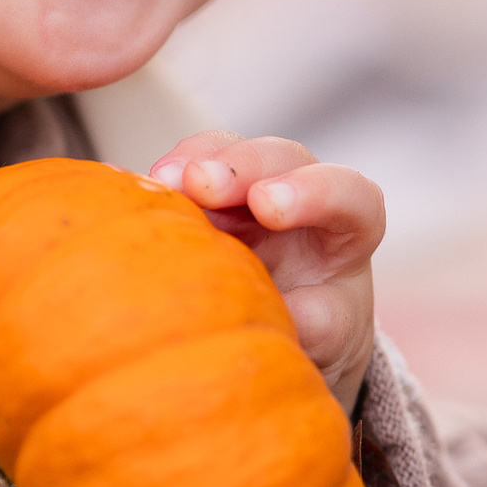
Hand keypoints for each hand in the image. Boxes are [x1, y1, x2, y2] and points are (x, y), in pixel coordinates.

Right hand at [148, 134, 384, 413]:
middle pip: (282, 157)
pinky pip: (182, 170)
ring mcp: (247, 187)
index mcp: (348, 225)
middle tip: (202, 183)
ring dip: (193, 161)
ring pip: (226, 151)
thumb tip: (288, 316)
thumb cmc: (320, 327)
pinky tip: (138, 190)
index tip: (269, 207)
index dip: (312, 191)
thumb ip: (315, 324)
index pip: (348, 194)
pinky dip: (161, 180)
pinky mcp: (202, 194)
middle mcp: (300, 191)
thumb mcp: (327, 335)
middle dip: (243, 164)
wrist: (290, 327)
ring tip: (161, 182)